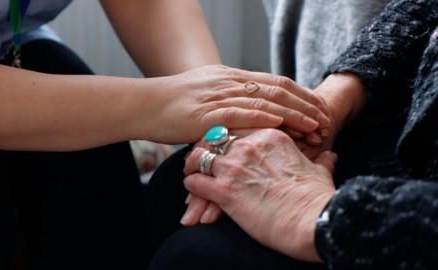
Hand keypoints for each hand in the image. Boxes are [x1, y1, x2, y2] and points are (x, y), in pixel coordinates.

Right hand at [139, 65, 329, 143]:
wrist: (145, 104)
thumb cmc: (174, 103)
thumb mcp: (207, 93)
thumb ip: (229, 98)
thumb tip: (250, 108)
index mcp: (232, 76)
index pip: (276, 82)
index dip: (302, 94)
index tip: (319, 107)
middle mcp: (230, 82)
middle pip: (279, 89)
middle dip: (306, 104)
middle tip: (326, 119)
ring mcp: (220, 96)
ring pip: (266, 101)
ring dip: (294, 114)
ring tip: (315, 127)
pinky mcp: (208, 114)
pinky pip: (242, 114)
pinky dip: (266, 119)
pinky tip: (284, 126)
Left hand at [180, 73, 364, 225]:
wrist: (313, 222)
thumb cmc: (317, 198)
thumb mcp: (319, 172)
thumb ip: (320, 160)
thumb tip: (330, 155)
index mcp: (270, 136)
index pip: (236, 124)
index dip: (225, 133)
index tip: (221, 142)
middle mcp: (248, 147)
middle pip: (213, 137)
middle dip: (204, 145)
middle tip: (200, 154)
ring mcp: (234, 168)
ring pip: (199, 156)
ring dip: (192, 164)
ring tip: (190, 170)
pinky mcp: (225, 192)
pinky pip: (195, 182)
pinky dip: (191, 186)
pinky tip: (192, 189)